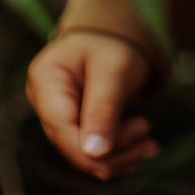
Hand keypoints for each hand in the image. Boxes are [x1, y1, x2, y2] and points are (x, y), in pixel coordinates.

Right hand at [26, 30, 158, 180]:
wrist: (119, 38)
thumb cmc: (115, 44)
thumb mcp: (115, 70)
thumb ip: (103, 109)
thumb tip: (94, 155)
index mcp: (46, 77)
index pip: (62, 126)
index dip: (93, 148)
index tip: (137, 141)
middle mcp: (43, 100)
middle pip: (73, 144)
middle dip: (115, 150)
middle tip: (151, 139)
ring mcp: (55, 116)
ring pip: (84, 154)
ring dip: (120, 156)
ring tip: (151, 145)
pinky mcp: (70, 128)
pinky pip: (91, 153)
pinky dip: (118, 155)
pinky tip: (141, 150)